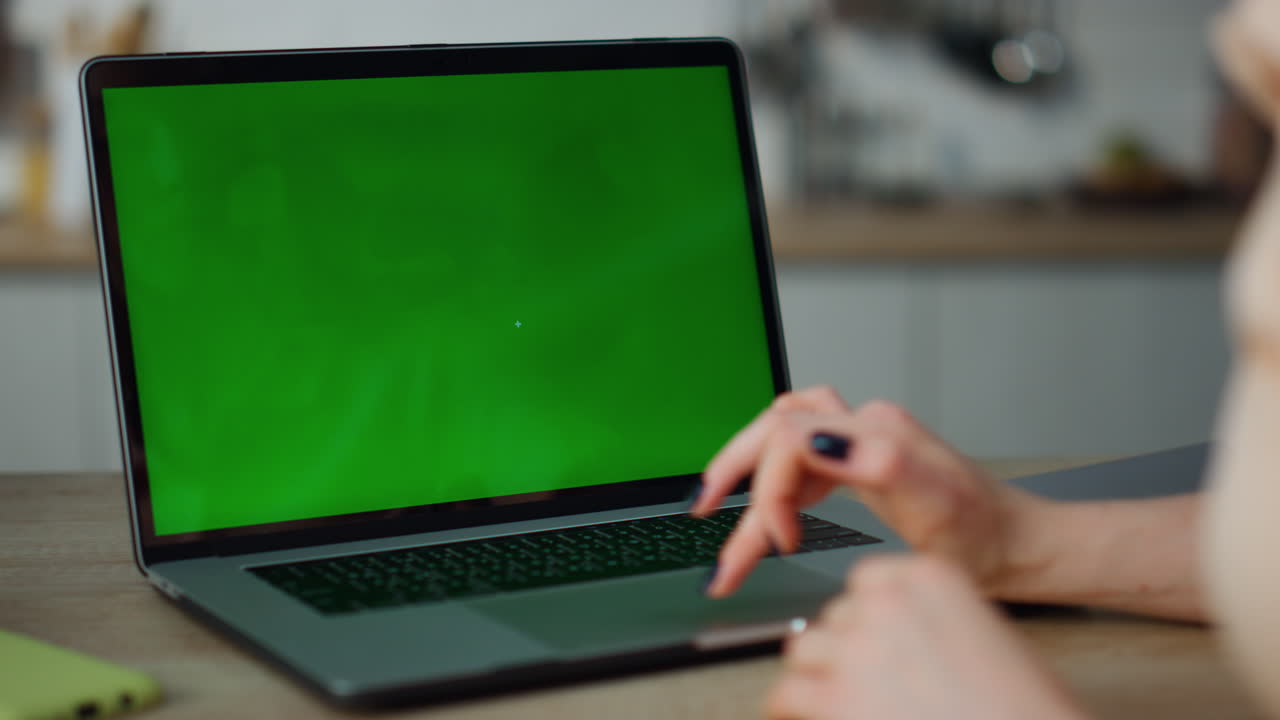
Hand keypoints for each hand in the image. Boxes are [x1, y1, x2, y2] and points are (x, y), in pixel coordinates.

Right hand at [691, 386, 1048, 597]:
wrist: (1018, 544)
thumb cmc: (982, 536)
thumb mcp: (932, 505)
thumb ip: (872, 461)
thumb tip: (813, 436)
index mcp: (875, 434)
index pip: (789, 440)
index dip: (770, 492)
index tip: (781, 543)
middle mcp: (866, 427)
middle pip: (776, 430)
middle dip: (733, 470)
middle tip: (702, 508)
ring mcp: (865, 439)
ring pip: (784, 438)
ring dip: (748, 469)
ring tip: (718, 502)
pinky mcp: (866, 456)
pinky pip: (804, 451)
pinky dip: (778, 476)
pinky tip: (774, 504)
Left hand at [767, 555, 1085, 719]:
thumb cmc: (1024, 707)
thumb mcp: (987, 640)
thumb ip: (932, 625)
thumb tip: (894, 643)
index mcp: (930, 577)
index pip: (869, 582)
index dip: (868, 617)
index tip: (873, 638)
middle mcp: (887, 602)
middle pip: (836, 617)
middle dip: (846, 649)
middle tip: (864, 682)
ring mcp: (857, 648)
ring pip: (804, 650)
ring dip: (818, 675)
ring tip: (835, 699)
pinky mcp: (834, 697)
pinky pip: (787, 693)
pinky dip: (794, 708)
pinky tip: (810, 716)